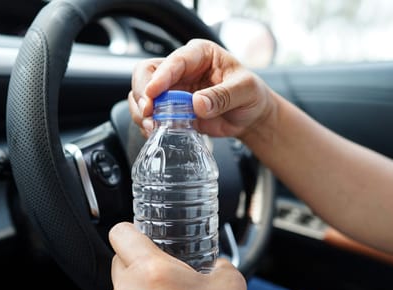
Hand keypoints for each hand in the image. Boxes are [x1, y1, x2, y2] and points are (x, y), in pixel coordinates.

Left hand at [108, 222, 247, 289]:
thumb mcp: (231, 288)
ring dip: (138, 289)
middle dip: (138, 261)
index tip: (144, 235)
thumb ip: (221, 266)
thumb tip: (218, 265)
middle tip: (164, 271)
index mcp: (151, 271)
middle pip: (119, 260)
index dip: (132, 229)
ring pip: (120, 289)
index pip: (120, 232)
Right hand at [129, 39, 275, 139]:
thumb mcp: (245, 91)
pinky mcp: (169, 109)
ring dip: (141, 112)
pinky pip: (149, 113)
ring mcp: (173, 89)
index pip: (174, 60)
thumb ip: (223, 96)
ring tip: (152, 127)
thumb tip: (198, 103)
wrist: (250, 116)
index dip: (160, 77)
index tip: (152, 93)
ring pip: (142, 94)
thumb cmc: (251, 95)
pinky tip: (156, 131)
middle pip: (147, 73)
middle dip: (142, 93)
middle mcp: (181, 69)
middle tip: (148, 113)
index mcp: (200, 54)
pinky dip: (147, 123)